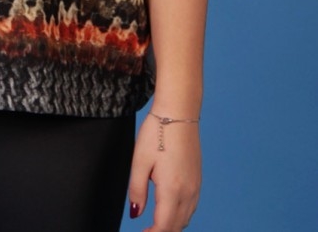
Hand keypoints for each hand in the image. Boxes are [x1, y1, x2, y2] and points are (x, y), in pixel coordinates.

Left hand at [128, 111, 200, 230]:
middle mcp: (188, 192)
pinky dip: (180, 216)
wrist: (178, 112)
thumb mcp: (139, 161)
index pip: (164, 226)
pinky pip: (191, 207)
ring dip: (171, 226)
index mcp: (172, 189)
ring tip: (154, 226)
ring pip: (185, 219)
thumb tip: (135, 214)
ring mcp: (195, 186)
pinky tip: (169, 211)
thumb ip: (137, 190)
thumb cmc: (157, 133)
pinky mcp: (197, 179)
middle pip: (176, 226)